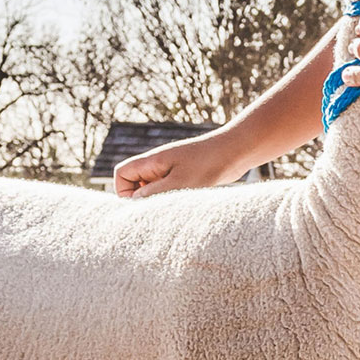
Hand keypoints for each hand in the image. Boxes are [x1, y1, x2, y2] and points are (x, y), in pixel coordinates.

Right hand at [114, 129, 248, 197]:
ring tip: (177, 206)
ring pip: (152, 189)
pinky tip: (187, 204)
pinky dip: (172, 200)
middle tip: (160, 210)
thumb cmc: (208, 164)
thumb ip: (152, 194)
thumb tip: (133, 203)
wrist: (236, 150)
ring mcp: (171, 170)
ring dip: (159, 201)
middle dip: (142, 200)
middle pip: (135, 184)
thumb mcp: (178, 184)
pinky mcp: (185, 177)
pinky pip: (168, 190)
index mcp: (152, 161)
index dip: (124, 192)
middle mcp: (158, 164)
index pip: (122, 174)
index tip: (141, 204)